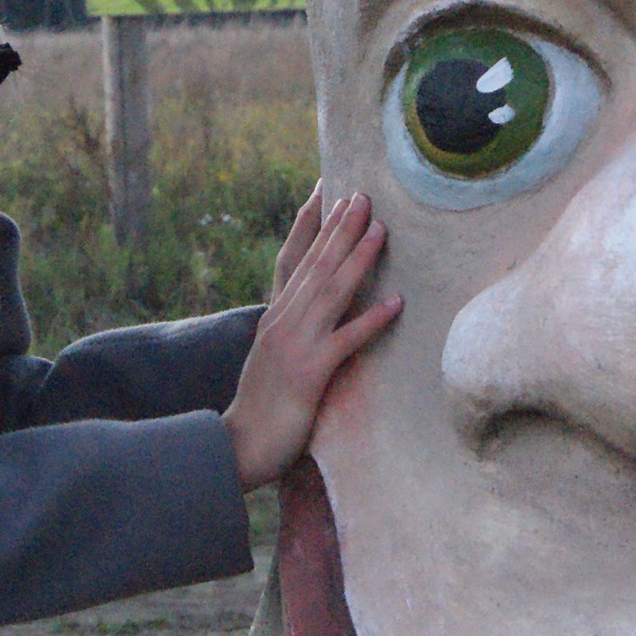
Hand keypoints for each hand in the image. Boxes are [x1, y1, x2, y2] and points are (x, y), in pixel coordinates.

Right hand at [223, 189, 400, 490]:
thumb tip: (315, 306)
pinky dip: (371, 319)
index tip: (328, 190)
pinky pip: (346, 339)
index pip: (293, 257)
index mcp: (274, 315)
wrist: (239, 445)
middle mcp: (282, 321)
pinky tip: (396, 303)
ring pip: (331, 290)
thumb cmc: (262, 404)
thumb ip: (293, 327)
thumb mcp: (274, 355)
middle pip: (316, 264)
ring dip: (357, 257)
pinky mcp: (310, 372)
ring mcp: (295, 344)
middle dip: (341, 228)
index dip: (311, 222)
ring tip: (381, 229)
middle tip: (364, 196)